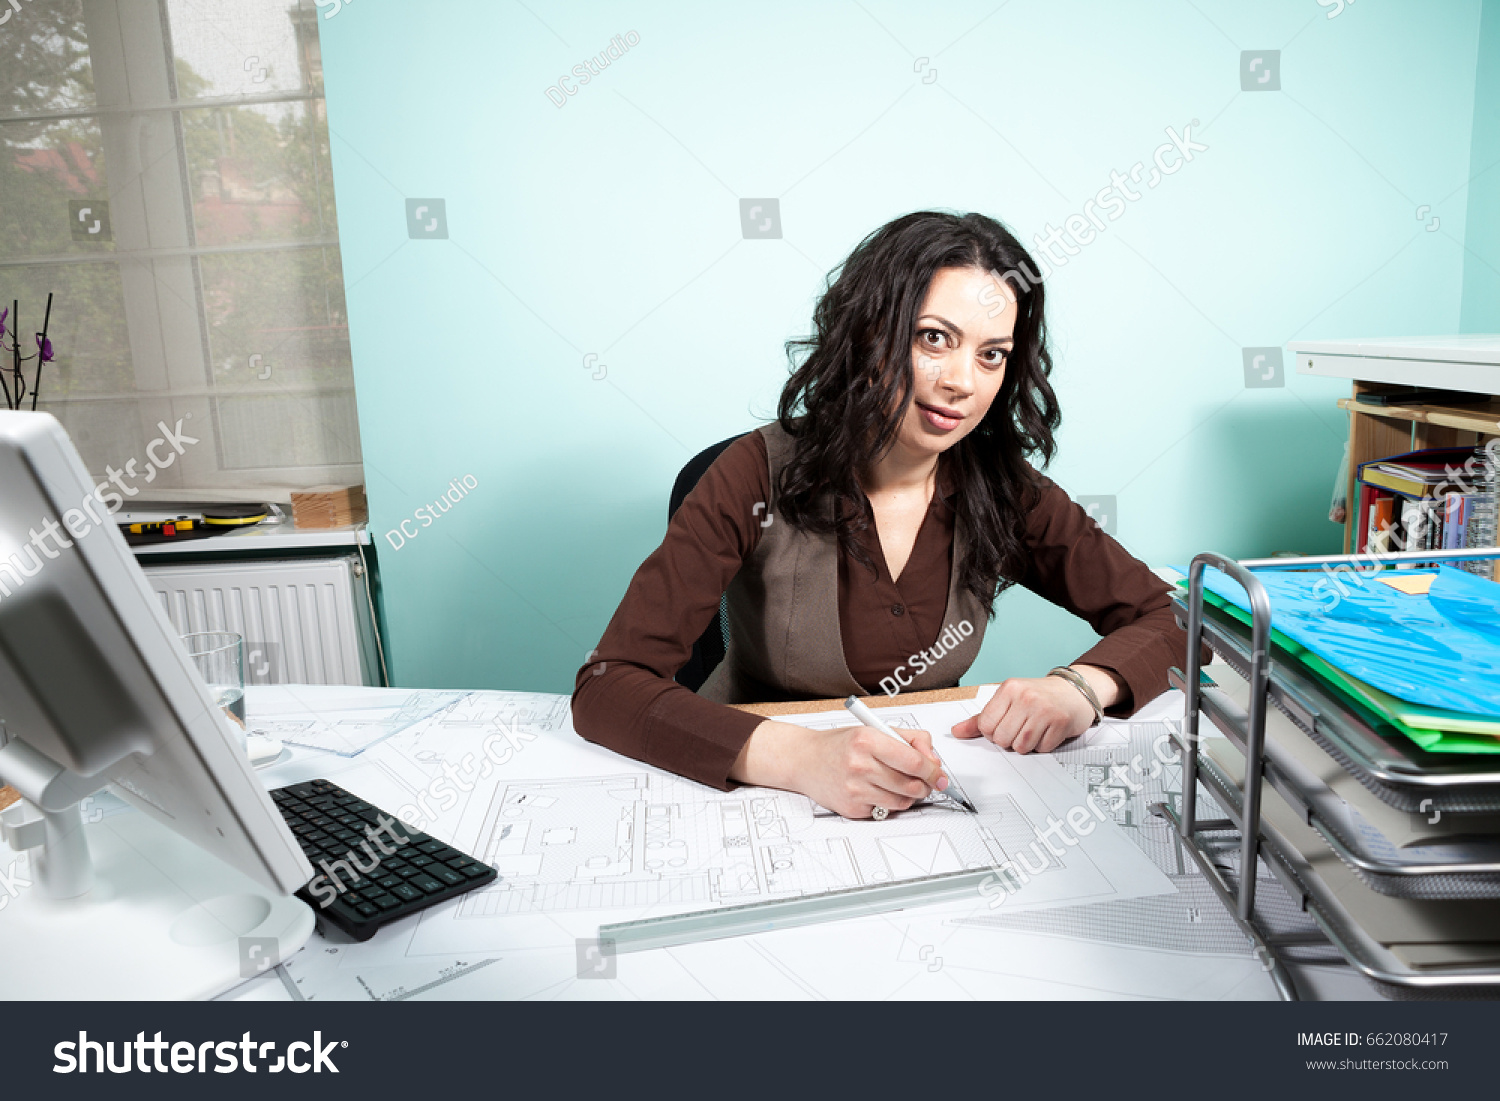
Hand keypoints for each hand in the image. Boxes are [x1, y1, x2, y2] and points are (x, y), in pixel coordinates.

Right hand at [732, 720, 948, 818]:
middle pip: (913, 785)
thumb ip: (909, 739)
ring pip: (902, 801)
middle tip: (926, 781)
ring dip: (909, 795)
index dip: (934, 770)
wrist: (803, 760)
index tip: (939, 774)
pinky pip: (885, 810)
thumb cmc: (839, 744)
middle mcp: (860, 765)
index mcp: (868, 740)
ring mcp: (855, 789)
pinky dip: (888, 802)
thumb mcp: (873, 729)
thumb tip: (934, 760)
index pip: (915, 762)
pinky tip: (878, 790)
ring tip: (900, 783)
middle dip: (926, 785)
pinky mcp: (852, 808)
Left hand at [951, 675, 1096, 753]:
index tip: (1002, 726)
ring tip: (1033, 730)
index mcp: (1009, 689)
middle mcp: (1026, 697)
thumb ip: (981, 718)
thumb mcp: (1007, 700)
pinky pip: (1041, 749)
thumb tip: (957, 732)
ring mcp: (1044, 709)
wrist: (1073, 691)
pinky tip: (1046, 732)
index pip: (985, 725)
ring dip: (1025, 745)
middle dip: (1009, 740)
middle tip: (1020, 728)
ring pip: (1020, 747)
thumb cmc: (1038, 696)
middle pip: (1002, 739)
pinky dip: (1042, 746)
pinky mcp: (1060, 723)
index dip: (991, 732)